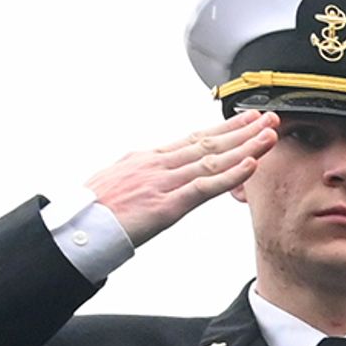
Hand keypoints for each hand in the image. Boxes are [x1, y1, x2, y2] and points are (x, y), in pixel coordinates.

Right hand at [85, 114, 275, 248]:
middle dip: (242, 130)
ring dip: (245, 146)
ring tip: (270, 134)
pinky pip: (204, 187)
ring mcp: (163, 182)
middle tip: (269, 118)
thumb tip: (158, 171)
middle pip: (208, 143)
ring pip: (212, 160)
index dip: (223, 129)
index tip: (247, 119)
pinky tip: (251, 165)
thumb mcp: (121, 182)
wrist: (75, 227)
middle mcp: (158, 164)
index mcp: (148, 159)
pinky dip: (231, 175)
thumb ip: (146, 175)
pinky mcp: (166, 205)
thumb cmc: (95, 210)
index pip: (194, 139)